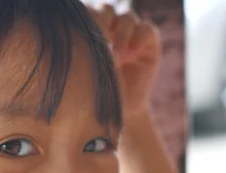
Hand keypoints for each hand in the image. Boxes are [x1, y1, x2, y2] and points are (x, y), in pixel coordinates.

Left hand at [88, 4, 160, 118]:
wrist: (123, 109)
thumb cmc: (99, 92)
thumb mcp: (87, 70)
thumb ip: (83, 48)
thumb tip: (75, 31)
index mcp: (92, 30)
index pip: (88, 11)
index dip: (87, 19)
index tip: (84, 39)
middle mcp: (112, 28)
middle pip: (106, 9)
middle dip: (102, 22)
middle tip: (101, 44)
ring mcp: (132, 34)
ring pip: (127, 17)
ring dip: (121, 34)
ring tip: (117, 58)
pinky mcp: (150, 42)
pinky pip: (147, 29)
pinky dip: (139, 37)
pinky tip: (132, 53)